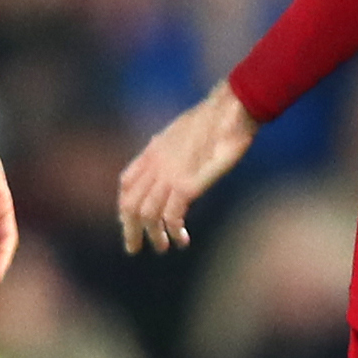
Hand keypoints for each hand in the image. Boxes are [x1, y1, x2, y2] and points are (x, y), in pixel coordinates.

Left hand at [117, 79, 261, 253]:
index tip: (131, 222)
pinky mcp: (187, 185)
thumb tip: (169, 148)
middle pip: (129, 203)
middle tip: (134, 249)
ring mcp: (169, 175)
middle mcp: (156, 164)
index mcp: (154, 150)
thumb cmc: (218, 115)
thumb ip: (173, 144)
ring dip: (153, 236)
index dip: (125, 206)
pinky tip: (182, 240)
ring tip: (163, 248)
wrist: (232, 108)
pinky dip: (173, 232)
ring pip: (146, 214)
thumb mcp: (187, 128)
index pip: (127, 182)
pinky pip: (171, 217)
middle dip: (129, 229)